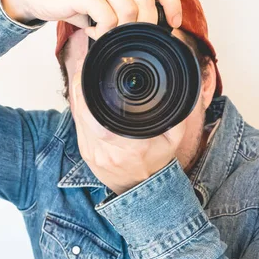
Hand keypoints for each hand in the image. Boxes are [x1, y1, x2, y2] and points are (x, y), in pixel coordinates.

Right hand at [2, 0, 182, 38]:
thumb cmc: (76, 1)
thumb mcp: (107, 0)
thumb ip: (129, 7)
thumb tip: (152, 32)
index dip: (172, 3)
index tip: (174, 24)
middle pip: (146, 2)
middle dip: (142, 27)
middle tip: (128, 38)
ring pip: (128, 12)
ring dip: (118, 31)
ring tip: (103, 32)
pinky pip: (108, 18)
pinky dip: (102, 32)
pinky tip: (92, 30)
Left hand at [70, 59, 185, 194]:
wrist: (141, 190)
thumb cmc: (157, 162)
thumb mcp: (174, 139)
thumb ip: (176, 115)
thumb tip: (180, 90)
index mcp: (131, 146)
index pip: (100, 116)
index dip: (88, 92)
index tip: (90, 72)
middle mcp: (108, 151)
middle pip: (83, 112)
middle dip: (81, 88)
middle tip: (84, 68)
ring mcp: (94, 153)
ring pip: (78, 118)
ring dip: (78, 96)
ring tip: (83, 77)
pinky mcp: (86, 153)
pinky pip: (78, 125)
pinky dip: (79, 109)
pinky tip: (84, 97)